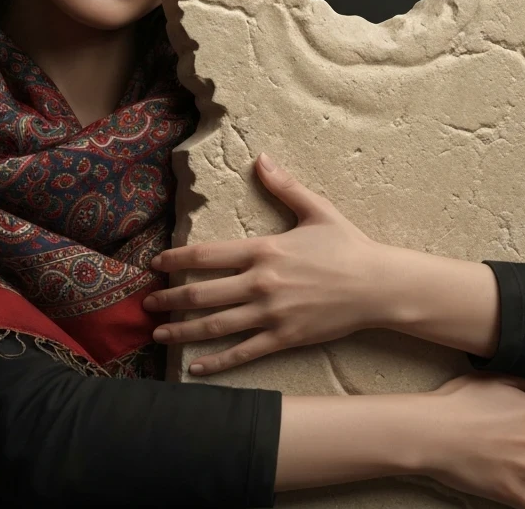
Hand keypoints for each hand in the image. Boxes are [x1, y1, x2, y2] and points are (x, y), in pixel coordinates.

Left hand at [142, 152, 384, 374]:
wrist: (378, 285)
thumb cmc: (347, 246)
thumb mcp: (316, 210)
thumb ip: (284, 186)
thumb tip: (260, 157)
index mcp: (264, 250)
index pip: (207, 255)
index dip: (176, 259)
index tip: (156, 264)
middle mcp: (261, 284)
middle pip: (201, 294)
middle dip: (169, 299)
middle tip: (147, 303)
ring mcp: (270, 314)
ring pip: (215, 326)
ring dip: (182, 332)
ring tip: (158, 334)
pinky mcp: (284, 337)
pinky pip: (243, 353)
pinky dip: (217, 362)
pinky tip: (195, 367)